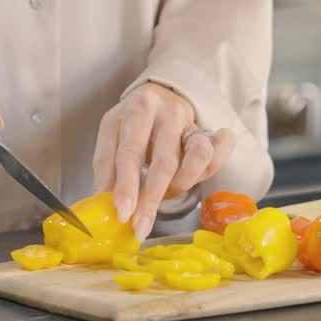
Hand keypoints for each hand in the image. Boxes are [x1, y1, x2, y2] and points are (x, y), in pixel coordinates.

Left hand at [91, 82, 235, 239]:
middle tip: (141, 225)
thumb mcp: (112, 134)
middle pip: (165, 162)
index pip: (131, 151)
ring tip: (165, 193)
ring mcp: (192, 122)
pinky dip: (210, 170)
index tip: (122, 213)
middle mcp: (168, 112)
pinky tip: (195, 177)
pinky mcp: (208, 132)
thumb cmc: (133, 121)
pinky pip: (218, 154)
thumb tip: (102, 201)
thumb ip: (107, 166)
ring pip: (198, 158)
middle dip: (152, 198)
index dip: (127, 185)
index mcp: (138, 109)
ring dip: (181, 185)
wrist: (162, 95)